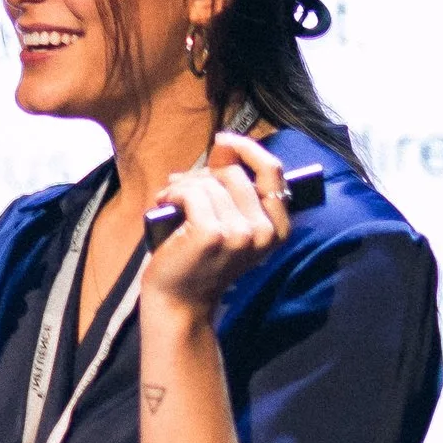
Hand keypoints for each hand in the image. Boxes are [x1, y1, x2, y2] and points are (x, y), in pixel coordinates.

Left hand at [140, 131, 288, 317]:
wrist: (180, 302)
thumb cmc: (199, 260)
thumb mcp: (227, 221)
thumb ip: (231, 186)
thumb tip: (224, 143)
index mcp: (276, 229)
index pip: (272, 171)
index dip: (247, 149)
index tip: (223, 141)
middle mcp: (263, 232)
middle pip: (234, 173)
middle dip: (203, 174)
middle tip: (182, 188)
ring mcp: (240, 234)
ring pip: (210, 182)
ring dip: (184, 185)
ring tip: (171, 199)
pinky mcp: (212, 234)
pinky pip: (192, 193)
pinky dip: (174, 193)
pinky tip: (165, 204)